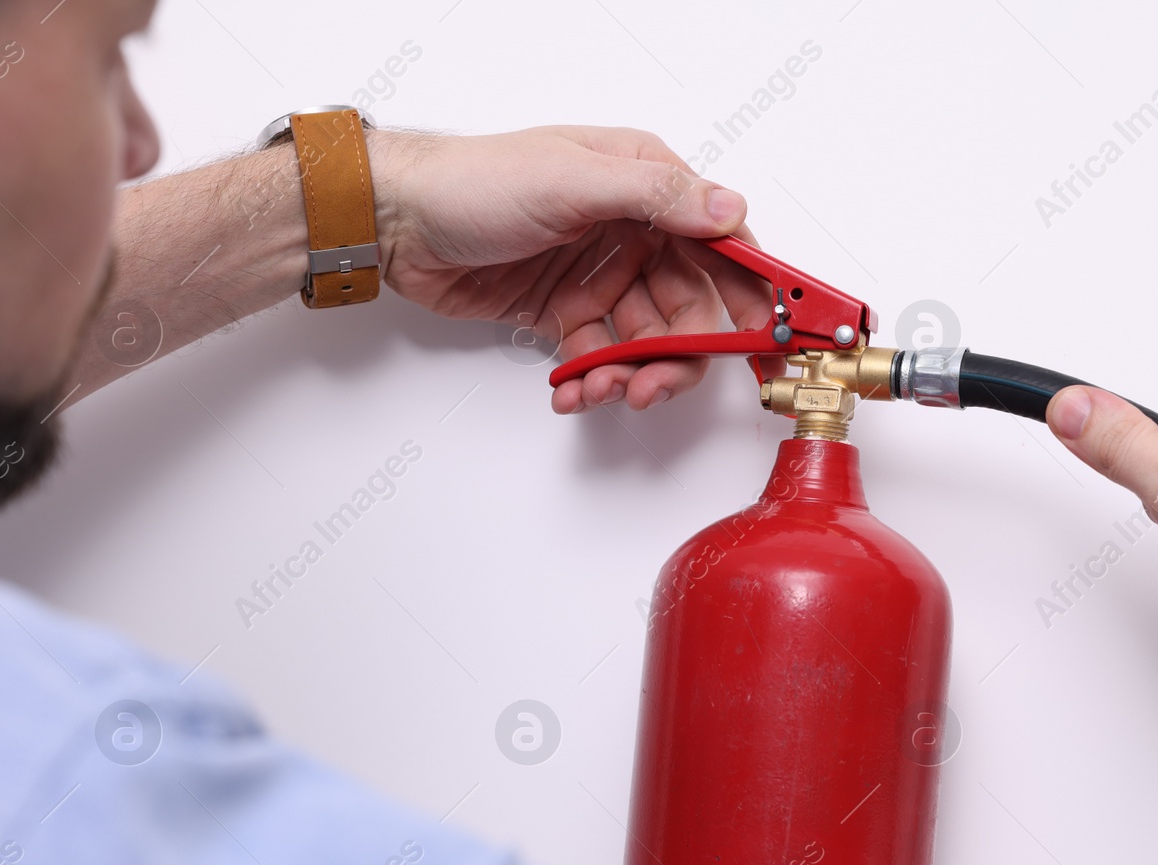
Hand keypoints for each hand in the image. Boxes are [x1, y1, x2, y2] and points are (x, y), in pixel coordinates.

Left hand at [367, 126, 771, 413]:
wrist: (397, 221)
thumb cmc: (475, 181)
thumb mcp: (573, 180)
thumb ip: (657, 197)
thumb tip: (729, 209)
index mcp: (645, 185)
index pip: (719, 241)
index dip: (747, 290)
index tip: (759, 336)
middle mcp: (632, 231)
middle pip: (689, 305)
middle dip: (679, 353)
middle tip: (653, 383)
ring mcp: (600, 274)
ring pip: (647, 339)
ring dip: (632, 374)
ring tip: (602, 390)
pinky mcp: (566, 312)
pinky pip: (600, 356)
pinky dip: (592, 381)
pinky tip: (573, 391)